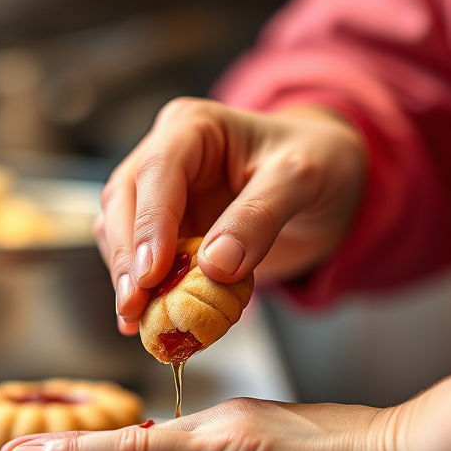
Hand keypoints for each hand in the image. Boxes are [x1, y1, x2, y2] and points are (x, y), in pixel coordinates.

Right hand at [94, 98, 366, 334]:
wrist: (329, 183)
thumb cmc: (317, 162)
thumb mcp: (301, 179)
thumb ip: (259, 217)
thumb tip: (215, 266)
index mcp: (193, 127)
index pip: (158, 170)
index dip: (149, 223)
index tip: (151, 273)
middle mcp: (166, 155)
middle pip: (123, 201)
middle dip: (127, 258)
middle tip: (136, 309)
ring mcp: (161, 195)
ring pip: (120, 234)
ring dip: (131, 280)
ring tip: (147, 323)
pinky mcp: (165, 231)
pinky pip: (142, 262)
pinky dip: (146, 292)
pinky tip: (153, 321)